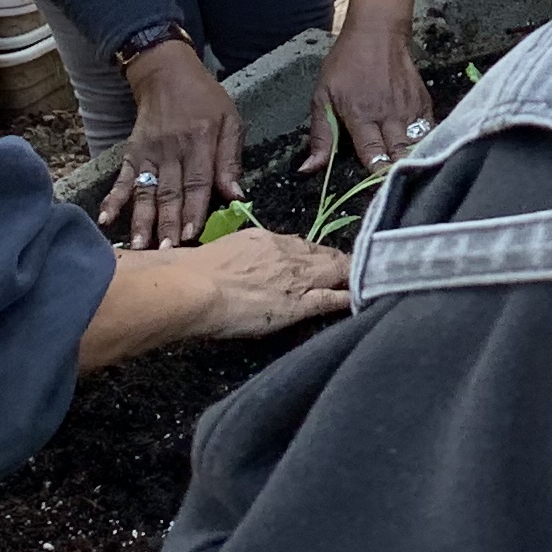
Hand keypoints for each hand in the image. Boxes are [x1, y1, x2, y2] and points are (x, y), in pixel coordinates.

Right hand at [105, 45, 242, 248]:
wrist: (166, 74)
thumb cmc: (205, 100)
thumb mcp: (230, 120)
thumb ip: (231, 158)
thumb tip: (236, 195)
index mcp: (201, 141)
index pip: (197, 181)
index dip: (193, 209)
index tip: (190, 234)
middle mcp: (173, 149)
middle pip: (170, 192)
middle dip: (167, 224)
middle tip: (165, 252)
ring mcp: (150, 152)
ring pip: (146, 191)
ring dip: (141, 220)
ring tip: (139, 246)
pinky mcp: (133, 153)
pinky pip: (123, 179)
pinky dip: (114, 198)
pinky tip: (105, 218)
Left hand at [195, 227, 352, 339]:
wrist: (189, 288)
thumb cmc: (239, 311)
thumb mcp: (288, 315)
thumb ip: (324, 302)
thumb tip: (356, 294)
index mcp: (308, 270)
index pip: (344, 265)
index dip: (356, 272)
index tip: (363, 280)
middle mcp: (294, 249)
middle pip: (325, 253)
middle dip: (337, 263)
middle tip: (342, 275)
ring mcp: (269, 239)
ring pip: (302, 244)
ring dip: (312, 255)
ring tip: (311, 268)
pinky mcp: (247, 235)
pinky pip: (278, 239)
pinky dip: (287, 248)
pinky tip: (277, 258)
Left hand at [314, 9, 430, 172]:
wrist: (378, 34)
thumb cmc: (345, 64)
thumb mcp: (322, 96)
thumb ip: (320, 135)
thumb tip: (308, 169)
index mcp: (361, 115)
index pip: (372, 155)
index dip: (374, 174)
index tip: (373, 190)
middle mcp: (388, 115)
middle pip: (399, 155)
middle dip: (397, 172)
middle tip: (392, 187)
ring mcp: (410, 108)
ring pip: (418, 145)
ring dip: (413, 161)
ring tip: (408, 176)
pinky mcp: (424, 102)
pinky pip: (430, 131)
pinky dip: (425, 144)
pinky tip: (418, 153)